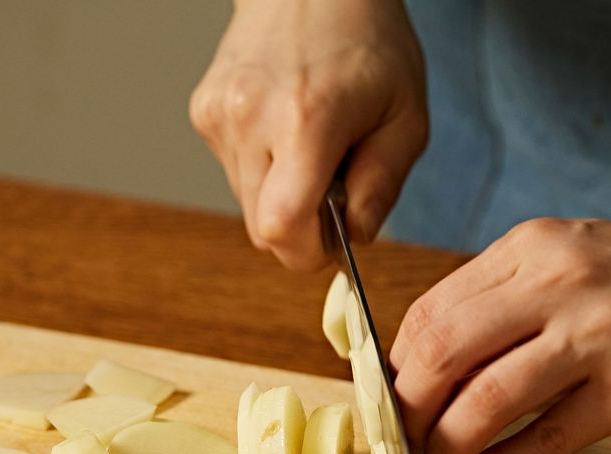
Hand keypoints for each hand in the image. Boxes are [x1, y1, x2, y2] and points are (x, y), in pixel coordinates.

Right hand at [189, 0, 426, 270]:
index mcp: (307, 120)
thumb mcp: (405, 117)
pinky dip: (261, 170)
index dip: (308, 253)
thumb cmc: (366, 43)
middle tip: (329, 191)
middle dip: (299, 230)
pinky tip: (281, 131)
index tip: (331, 242)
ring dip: (279, 198)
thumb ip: (383, 186)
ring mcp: (220, 116)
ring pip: (246, 206)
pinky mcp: (205, 113)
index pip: (282, 229)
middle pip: (262, 230)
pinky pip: (233, 175)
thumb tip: (355, 238)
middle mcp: (251, 118)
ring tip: (307, 148)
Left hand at [390, 218, 610, 453]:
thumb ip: (495, 300)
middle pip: (445, 352)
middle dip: (407, 407)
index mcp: (530, 248)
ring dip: (446, 443)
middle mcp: (561, 284)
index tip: (384, 396)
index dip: (394, 364)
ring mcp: (600, 337)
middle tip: (399, 437)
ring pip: (488, 399)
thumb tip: (415, 362)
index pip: (430, 311)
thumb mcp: (563, 263)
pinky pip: (546, 440)